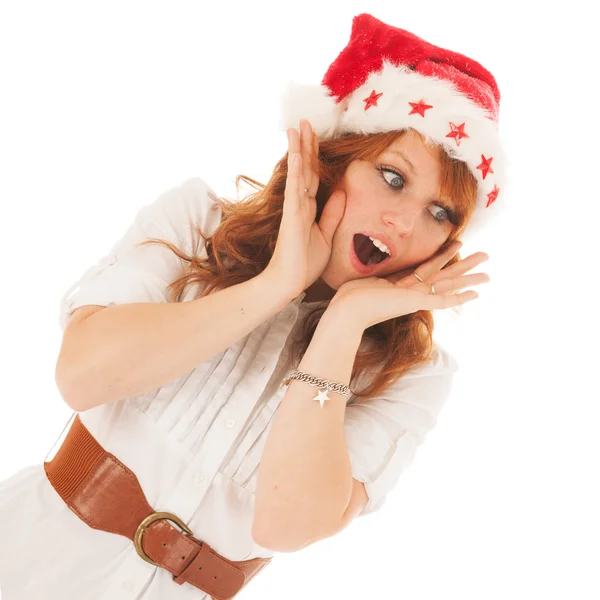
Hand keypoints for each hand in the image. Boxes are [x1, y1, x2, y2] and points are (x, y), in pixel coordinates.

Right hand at [262, 119, 346, 297]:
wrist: (290, 282)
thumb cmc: (305, 263)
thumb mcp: (326, 235)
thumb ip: (332, 214)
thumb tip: (341, 192)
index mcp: (308, 208)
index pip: (313, 176)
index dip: (314, 157)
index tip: (314, 137)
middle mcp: (300, 204)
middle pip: (305, 168)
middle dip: (306, 145)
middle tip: (306, 122)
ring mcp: (294, 208)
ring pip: (298, 173)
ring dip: (298, 149)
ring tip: (298, 127)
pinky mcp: (291, 216)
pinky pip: (295, 189)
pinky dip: (295, 170)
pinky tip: (296, 153)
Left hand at [329, 241, 489, 329]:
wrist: (347, 310)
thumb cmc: (350, 296)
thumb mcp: (368, 277)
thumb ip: (379, 271)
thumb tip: (375, 258)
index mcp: (402, 286)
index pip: (427, 269)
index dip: (442, 256)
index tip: (455, 245)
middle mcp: (413, 293)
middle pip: (444, 275)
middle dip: (464, 265)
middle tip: (484, 256)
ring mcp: (416, 299)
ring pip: (449, 286)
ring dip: (469, 278)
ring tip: (488, 273)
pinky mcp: (417, 303)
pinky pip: (443, 300)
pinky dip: (460, 297)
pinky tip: (476, 294)